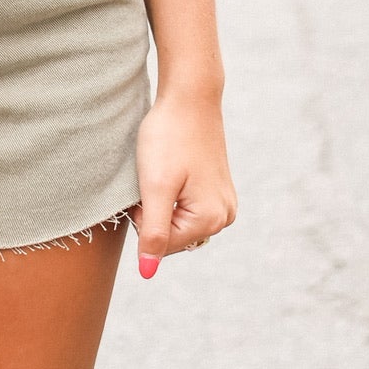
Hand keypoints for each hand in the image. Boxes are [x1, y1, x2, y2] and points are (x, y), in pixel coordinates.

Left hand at [131, 88, 235, 278]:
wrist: (189, 96)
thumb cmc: (169, 137)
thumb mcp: (155, 186)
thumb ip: (153, 232)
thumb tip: (147, 272)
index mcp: (211, 219)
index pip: (162, 246)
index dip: (143, 218)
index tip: (145, 187)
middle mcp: (225, 216)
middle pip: (172, 237)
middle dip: (154, 214)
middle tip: (153, 177)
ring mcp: (223, 201)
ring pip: (178, 222)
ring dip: (163, 204)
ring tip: (163, 172)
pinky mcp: (216, 188)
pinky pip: (186, 207)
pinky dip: (172, 195)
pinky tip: (172, 171)